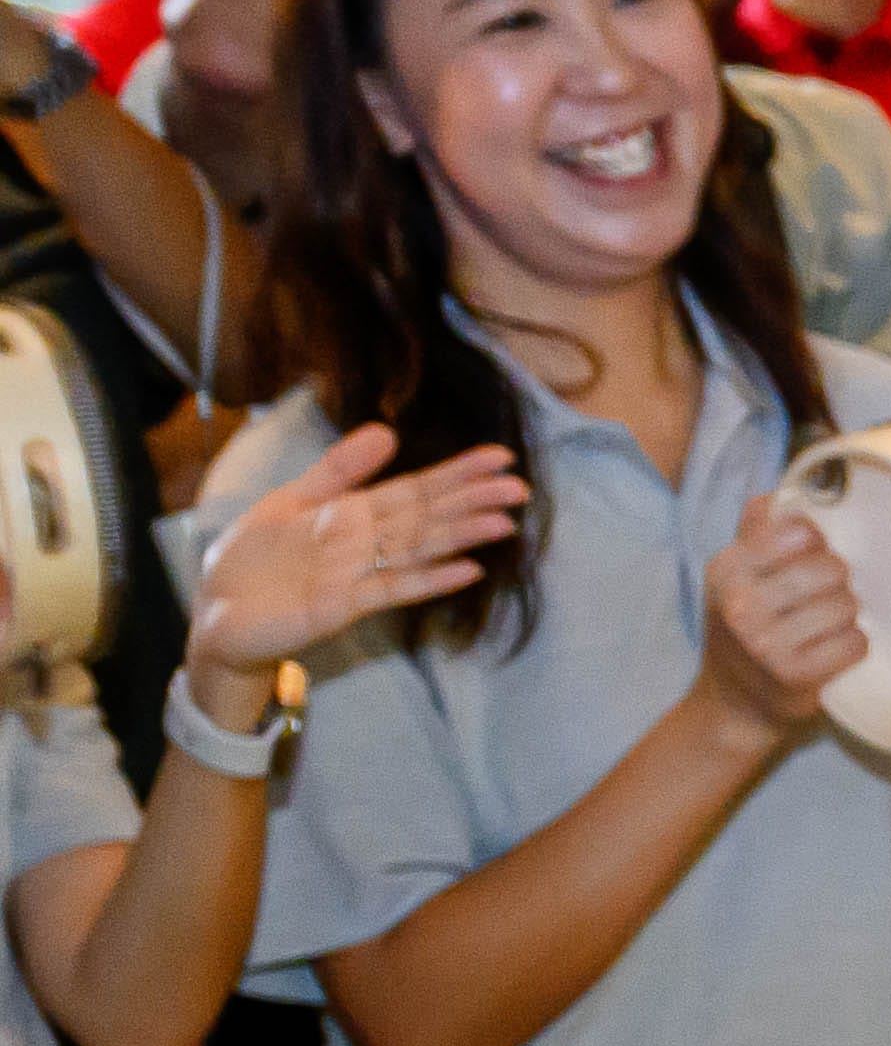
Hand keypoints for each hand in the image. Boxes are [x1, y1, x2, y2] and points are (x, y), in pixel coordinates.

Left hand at [176, 422, 518, 679]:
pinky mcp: (341, 607)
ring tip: (503, 524)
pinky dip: (429, 580)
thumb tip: (388, 431)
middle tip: (519, 489)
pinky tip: (467, 570)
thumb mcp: (289, 501)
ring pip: (416, 550)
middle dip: (471, 502)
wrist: (217, 613)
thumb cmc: (252, 560)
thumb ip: (338, 471)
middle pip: (425, 517)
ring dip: (459, 537)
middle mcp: (364, 543)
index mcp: (353, 514)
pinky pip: (391, 589)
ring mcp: (356, 575)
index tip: (500, 457)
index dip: (456, 473)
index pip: (415, 489)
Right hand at [691, 490, 867, 737]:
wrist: (733, 704)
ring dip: (847, 616)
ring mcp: (767, 644)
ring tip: (826, 626)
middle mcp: (742, 604)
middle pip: (831, 568)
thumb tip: (780, 494)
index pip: (799, 532)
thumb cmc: (745, 629)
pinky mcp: (797, 676)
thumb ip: (757, 533)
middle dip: (837, 583)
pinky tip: (833, 650)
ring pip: (847, 605)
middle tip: (822, 599)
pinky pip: (855, 643)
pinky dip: (854, 646)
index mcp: (726, 570)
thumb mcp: (736, 578)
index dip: (817, 543)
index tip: (809, 558)